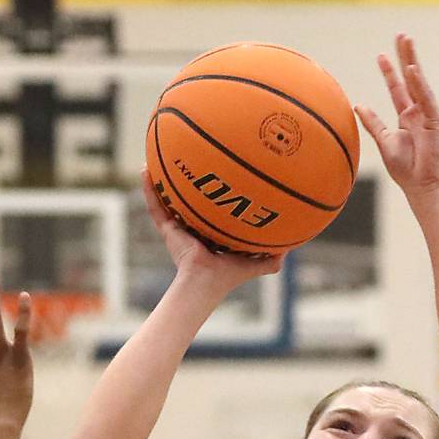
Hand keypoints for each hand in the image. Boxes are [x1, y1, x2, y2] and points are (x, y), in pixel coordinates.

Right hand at [139, 169, 282, 295]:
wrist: (206, 282)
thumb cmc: (229, 276)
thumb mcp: (257, 263)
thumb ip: (274, 256)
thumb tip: (294, 245)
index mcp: (211, 233)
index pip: (212, 209)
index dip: (213, 193)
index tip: (215, 175)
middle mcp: (193, 228)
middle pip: (188, 199)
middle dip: (185, 181)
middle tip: (187, 158)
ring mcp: (177, 227)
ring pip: (168, 198)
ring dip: (161, 179)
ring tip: (158, 156)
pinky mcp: (167, 229)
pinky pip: (156, 206)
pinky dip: (149, 189)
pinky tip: (145, 169)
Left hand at [356, 34, 438, 199]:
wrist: (422, 186)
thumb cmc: (406, 168)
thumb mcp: (384, 141)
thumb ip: (373, 123)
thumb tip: (358, 105)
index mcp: (407, 116)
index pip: (397, 88)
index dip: (389, 71)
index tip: (381, 55)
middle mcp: (419, 111)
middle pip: (411, 78)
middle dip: (405, 56)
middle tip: (400, 35)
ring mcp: (429, 114)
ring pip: (419, 82)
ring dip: (412, 61)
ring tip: (407, 41)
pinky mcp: (436, 121)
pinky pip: (426, 99)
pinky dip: (419, 84)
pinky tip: (412, 70)